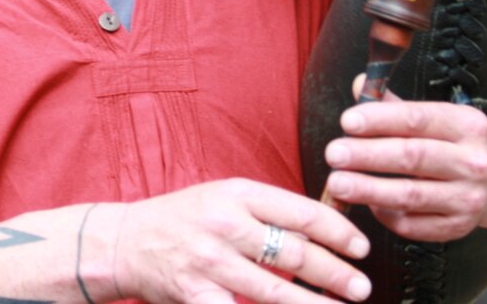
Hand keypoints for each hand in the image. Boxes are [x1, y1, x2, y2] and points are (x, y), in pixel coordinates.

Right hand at [103, 178, 371, 302]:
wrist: (125, 242)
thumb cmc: (182, 219)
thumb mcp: (222, 198)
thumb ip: (266, 210)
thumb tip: (322, 228)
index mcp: (236, 193)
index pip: (300, 211)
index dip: (338, 231)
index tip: (361, 247)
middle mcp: (224, 224)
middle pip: (295, 252)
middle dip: (336, 273)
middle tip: (361, 287)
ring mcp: (209, 261)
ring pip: (276, 290)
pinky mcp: (196, 294)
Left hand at [322, 77, 486, 241]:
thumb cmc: (453, 141)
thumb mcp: (436, 116)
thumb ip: (394, 103)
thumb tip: (362, 84)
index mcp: (467, 125)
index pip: (418, 119)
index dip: (380, 120)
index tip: (347, 121)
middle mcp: (474, 162)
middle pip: (413, 157)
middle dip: (368, 156)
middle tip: (333, 154)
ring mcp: (468, 198)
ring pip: (411, 195)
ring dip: (369, 189)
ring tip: (337, 183)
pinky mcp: (458, 228)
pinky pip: (413, 225)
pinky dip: (385, 215)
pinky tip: (366, 204)